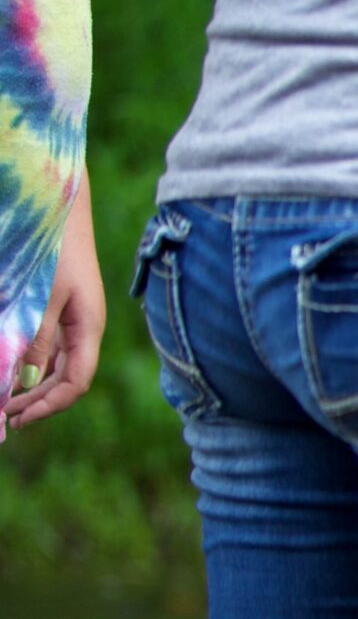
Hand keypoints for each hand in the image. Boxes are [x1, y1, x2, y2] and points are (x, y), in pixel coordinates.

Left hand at [5, 182, 101, 439]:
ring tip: (4, 397)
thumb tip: (25, 381)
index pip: (75, 382)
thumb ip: (33, 338)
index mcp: (87, 328)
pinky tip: (11, 365)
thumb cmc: (50, 244)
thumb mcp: (39, 295)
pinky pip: (45, 344)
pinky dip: (28, 361)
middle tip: (4, 416)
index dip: (47, 405)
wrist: (55, 199)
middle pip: (65, 378)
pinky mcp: (56, 304)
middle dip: (36, 401)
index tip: (15, 418)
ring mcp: (70, 316)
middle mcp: (82, 328)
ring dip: (30, 383)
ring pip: (53, 363)